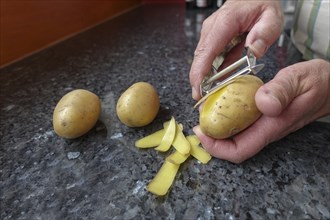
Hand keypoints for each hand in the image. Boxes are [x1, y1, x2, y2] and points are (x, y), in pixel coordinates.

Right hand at [190, 0, 283, 99]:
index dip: (199, 73)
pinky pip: (209, 60)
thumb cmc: (262, 4)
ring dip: (204, 80)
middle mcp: (212, 29)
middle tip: (202, 103)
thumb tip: (252, 51)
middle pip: (200, 59)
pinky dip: (211, 74)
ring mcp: (210, 35)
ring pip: (202, 61)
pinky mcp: (213, 40)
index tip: (198, 91)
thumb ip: (263, 34)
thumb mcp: (271, 18)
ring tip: (209, 98)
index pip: (207, 51)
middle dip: (198, 83)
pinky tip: (216, 87)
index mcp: (224, 23)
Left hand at [194, 59, 329, 162]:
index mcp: (271, 126)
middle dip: (212, 139)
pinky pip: (242, 124)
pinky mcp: (265, 117)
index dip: (216, 148)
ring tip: (204, 113)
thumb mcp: (300, 79)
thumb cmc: (318, 82)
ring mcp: (265, 125)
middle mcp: (265, 130)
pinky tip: (221, 104)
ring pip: (236, 136)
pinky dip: (227, 118)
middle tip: (197, 121)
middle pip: (233, 146)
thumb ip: (282, 90)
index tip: (200, 132)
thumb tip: (262, 103)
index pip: (239, 150)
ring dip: (217, 129)